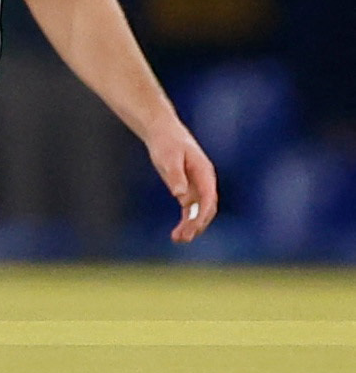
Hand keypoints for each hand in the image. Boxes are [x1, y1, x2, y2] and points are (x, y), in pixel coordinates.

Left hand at [147, 122, 217, 242]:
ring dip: (191, 226)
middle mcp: (204, 182)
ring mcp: (197, 187)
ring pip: (198, 212)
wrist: (163, 133)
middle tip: (184, 237)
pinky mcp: (187, 190)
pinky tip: (178, 234)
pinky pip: (190, 210)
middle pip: (206, 208)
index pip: (208, 197)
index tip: (194, 225)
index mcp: (205, 172)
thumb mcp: (169, 157)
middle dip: (197, 224)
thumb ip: (175, 175)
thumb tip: (180, 195)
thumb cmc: (167, 142)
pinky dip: (186, 221)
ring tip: (178, 239)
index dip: (202, 212)